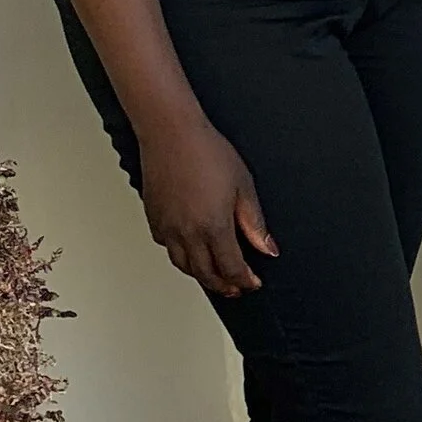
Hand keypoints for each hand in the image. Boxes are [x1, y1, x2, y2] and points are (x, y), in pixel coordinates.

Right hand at [138, 116, 278, 295]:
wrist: (171, 133)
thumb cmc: (207, 152)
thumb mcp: (244, 187)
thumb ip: (254, 223)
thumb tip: (267, 248)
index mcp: (213, 226)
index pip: (231, 267)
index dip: (245, 280)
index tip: (253, 283)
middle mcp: (187, 233)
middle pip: (206, 273)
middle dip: (224, 285)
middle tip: (237, 288)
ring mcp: (168, 227)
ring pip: (184, 265)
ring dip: (202, 276)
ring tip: (216, 277)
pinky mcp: (154, 219)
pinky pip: (168, 248)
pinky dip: (181, 257)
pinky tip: (190, 252)